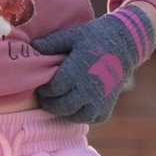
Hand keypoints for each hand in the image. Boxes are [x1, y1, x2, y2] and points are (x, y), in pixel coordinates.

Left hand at [31, 4, 155, 124]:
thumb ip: (50, 43)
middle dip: (49, 102)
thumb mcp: (72, 36)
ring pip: (72, 116)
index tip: (42, 83)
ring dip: (63, 109)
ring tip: (60, 98)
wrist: (126, 45)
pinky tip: (77, 102)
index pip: (52, 90)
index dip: (44, 88)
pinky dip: (79, 114)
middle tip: (47, 95)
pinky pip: (87, 119)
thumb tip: (30, 48)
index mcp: (78, 72)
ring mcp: (99, 102)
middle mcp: (89, 90)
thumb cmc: (95, 38)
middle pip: (59, 107)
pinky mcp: (106, 110)